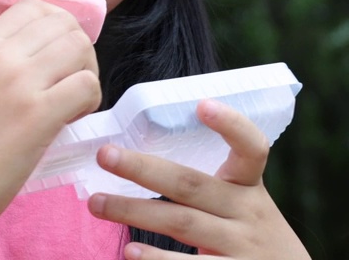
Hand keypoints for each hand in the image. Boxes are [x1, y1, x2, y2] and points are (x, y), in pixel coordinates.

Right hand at [0, 0, 102, 237]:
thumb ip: (0, 61)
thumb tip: (47, 50)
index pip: (34, 5)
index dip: (57, 26)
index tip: (56, 57)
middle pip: (64, 24)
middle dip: (79, 51)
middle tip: (69, 82)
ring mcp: (19, 84)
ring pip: (80, 48)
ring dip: (87, 72)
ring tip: (72, 100)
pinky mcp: (38, 115)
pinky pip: (87, 85)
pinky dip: (90, 100)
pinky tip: (71, 118)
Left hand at [86, 99, 310, 259]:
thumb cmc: (250, 236)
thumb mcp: (243, 206)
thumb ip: (209, 187)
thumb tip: (142, 164)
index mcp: (249, 187)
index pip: (251, 148)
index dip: (231, 125)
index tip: (201, 104)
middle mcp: (248, 212)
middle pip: (192, 185)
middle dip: (144, 168)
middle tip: (105, 154)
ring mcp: (241, 246)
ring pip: (182, 223)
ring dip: (134, 211)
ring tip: (97, 203)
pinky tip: (128, 252)